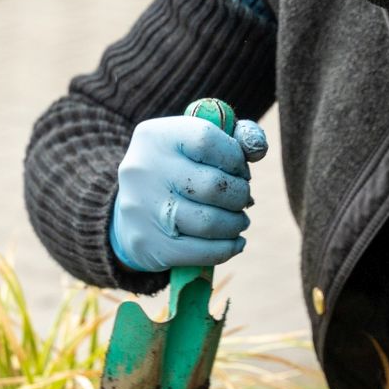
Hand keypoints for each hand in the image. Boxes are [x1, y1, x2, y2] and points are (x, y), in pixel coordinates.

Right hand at [109, 113, 269, 273]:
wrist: (130, 214)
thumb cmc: (177, 173)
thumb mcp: (196, 144)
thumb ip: (234, 136)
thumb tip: (258, 148)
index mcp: (155, 137)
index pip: (206, 140)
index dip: (234, 157)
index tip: (239, 169)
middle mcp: (143, 170)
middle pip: (213, 185)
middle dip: (240, 195)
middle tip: (242, 199)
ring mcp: (143, 210)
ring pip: (210, 222)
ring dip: (236, 223)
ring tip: (238, 220)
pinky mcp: (149, 245)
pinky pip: (202, 252)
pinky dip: (228, 248)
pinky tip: (234, 242)